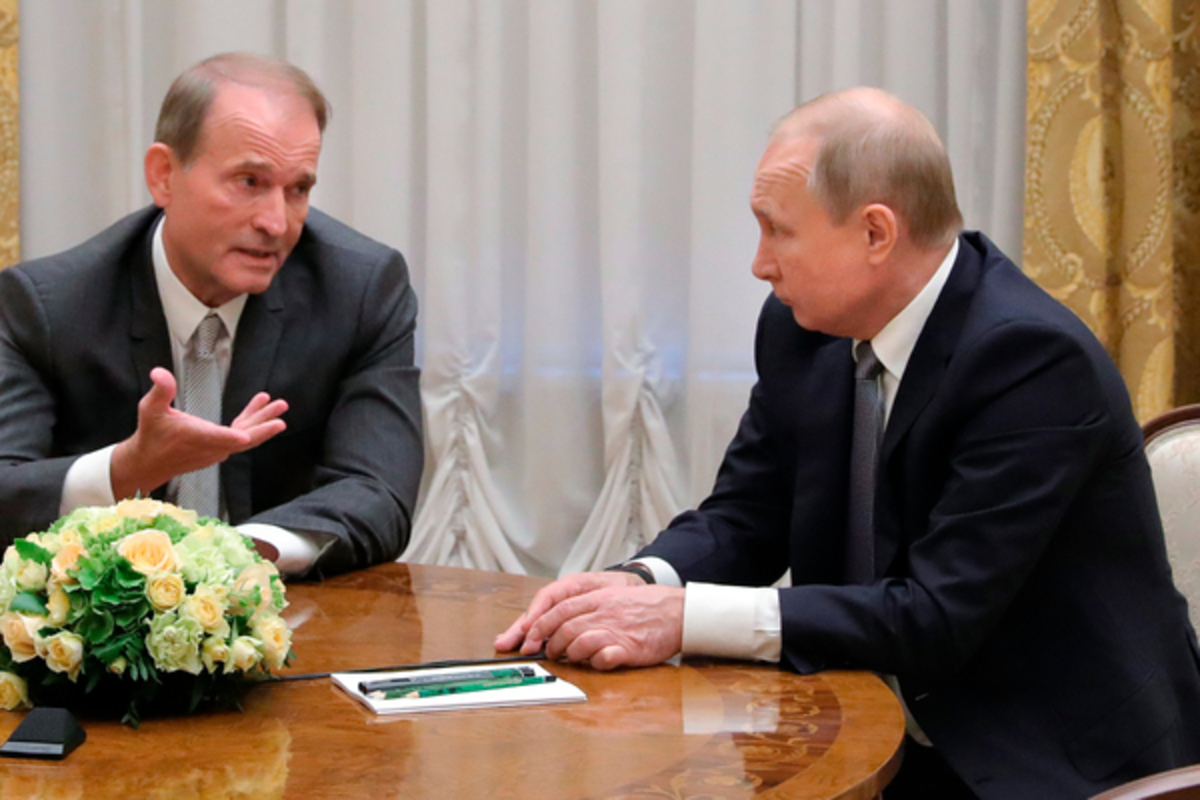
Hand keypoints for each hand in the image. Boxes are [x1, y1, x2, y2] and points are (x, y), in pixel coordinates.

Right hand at [111, 367, 288, 499]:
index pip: (215, 438)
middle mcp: (211, 447)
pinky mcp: (221, 448)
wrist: (150, 462)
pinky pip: (241, 434)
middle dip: (262, 428)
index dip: (230, 437)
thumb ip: (160, 390)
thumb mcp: (150, 408)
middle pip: (241, 440)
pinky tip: (259, 404)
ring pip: (246, 436)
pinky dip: (251, 420)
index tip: (246, 436)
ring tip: (279, 404)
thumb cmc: (151, 434)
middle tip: (280, 419)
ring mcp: (218, 449)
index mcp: (195, 438)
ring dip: (262, 421)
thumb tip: (159, 372)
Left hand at [494, 571, 684, 670]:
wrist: (679, 612)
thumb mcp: (614, 598)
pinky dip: (595, 663)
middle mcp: (605, 612)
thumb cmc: (646, 608)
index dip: (539, 625)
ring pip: (580, 642)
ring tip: (571, 659)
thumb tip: (560, 624)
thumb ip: (589, 608)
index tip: (527, 639)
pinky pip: (605, 658)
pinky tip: (596, 662)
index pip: (559, 609)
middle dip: (550, 644)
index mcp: (599, 598)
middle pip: (565, 627)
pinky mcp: (630, 648)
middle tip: (548, 654)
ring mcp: (617, 630)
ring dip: (569, 654)